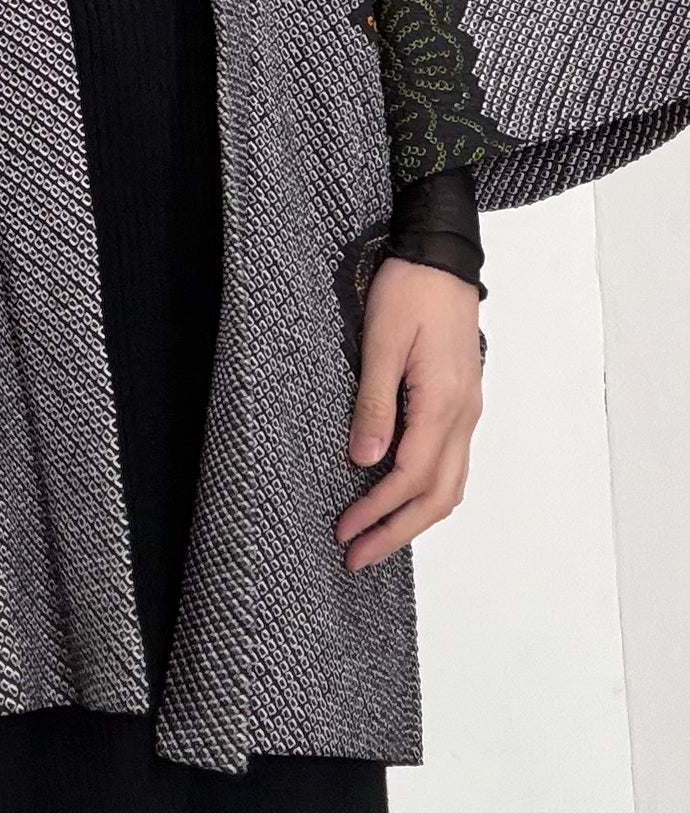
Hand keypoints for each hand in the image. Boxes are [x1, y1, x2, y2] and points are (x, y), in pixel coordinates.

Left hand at [333, 254, 483, 569]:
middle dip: (397, 531)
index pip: (410, 477)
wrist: (442, 255)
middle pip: (438, 495)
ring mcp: (467, 410)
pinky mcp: (461, 400)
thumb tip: (364, 461)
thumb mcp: (382, 343)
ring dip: (414, 517)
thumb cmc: (410, 291)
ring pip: (451, 483)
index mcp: (443, 404)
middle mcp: (463, 415)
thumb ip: (375, 404)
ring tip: (376, 537)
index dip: (377, 511)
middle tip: (357, 557)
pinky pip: (451, 462)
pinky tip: (401, 496)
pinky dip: (428, 491)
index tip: (345, 533)